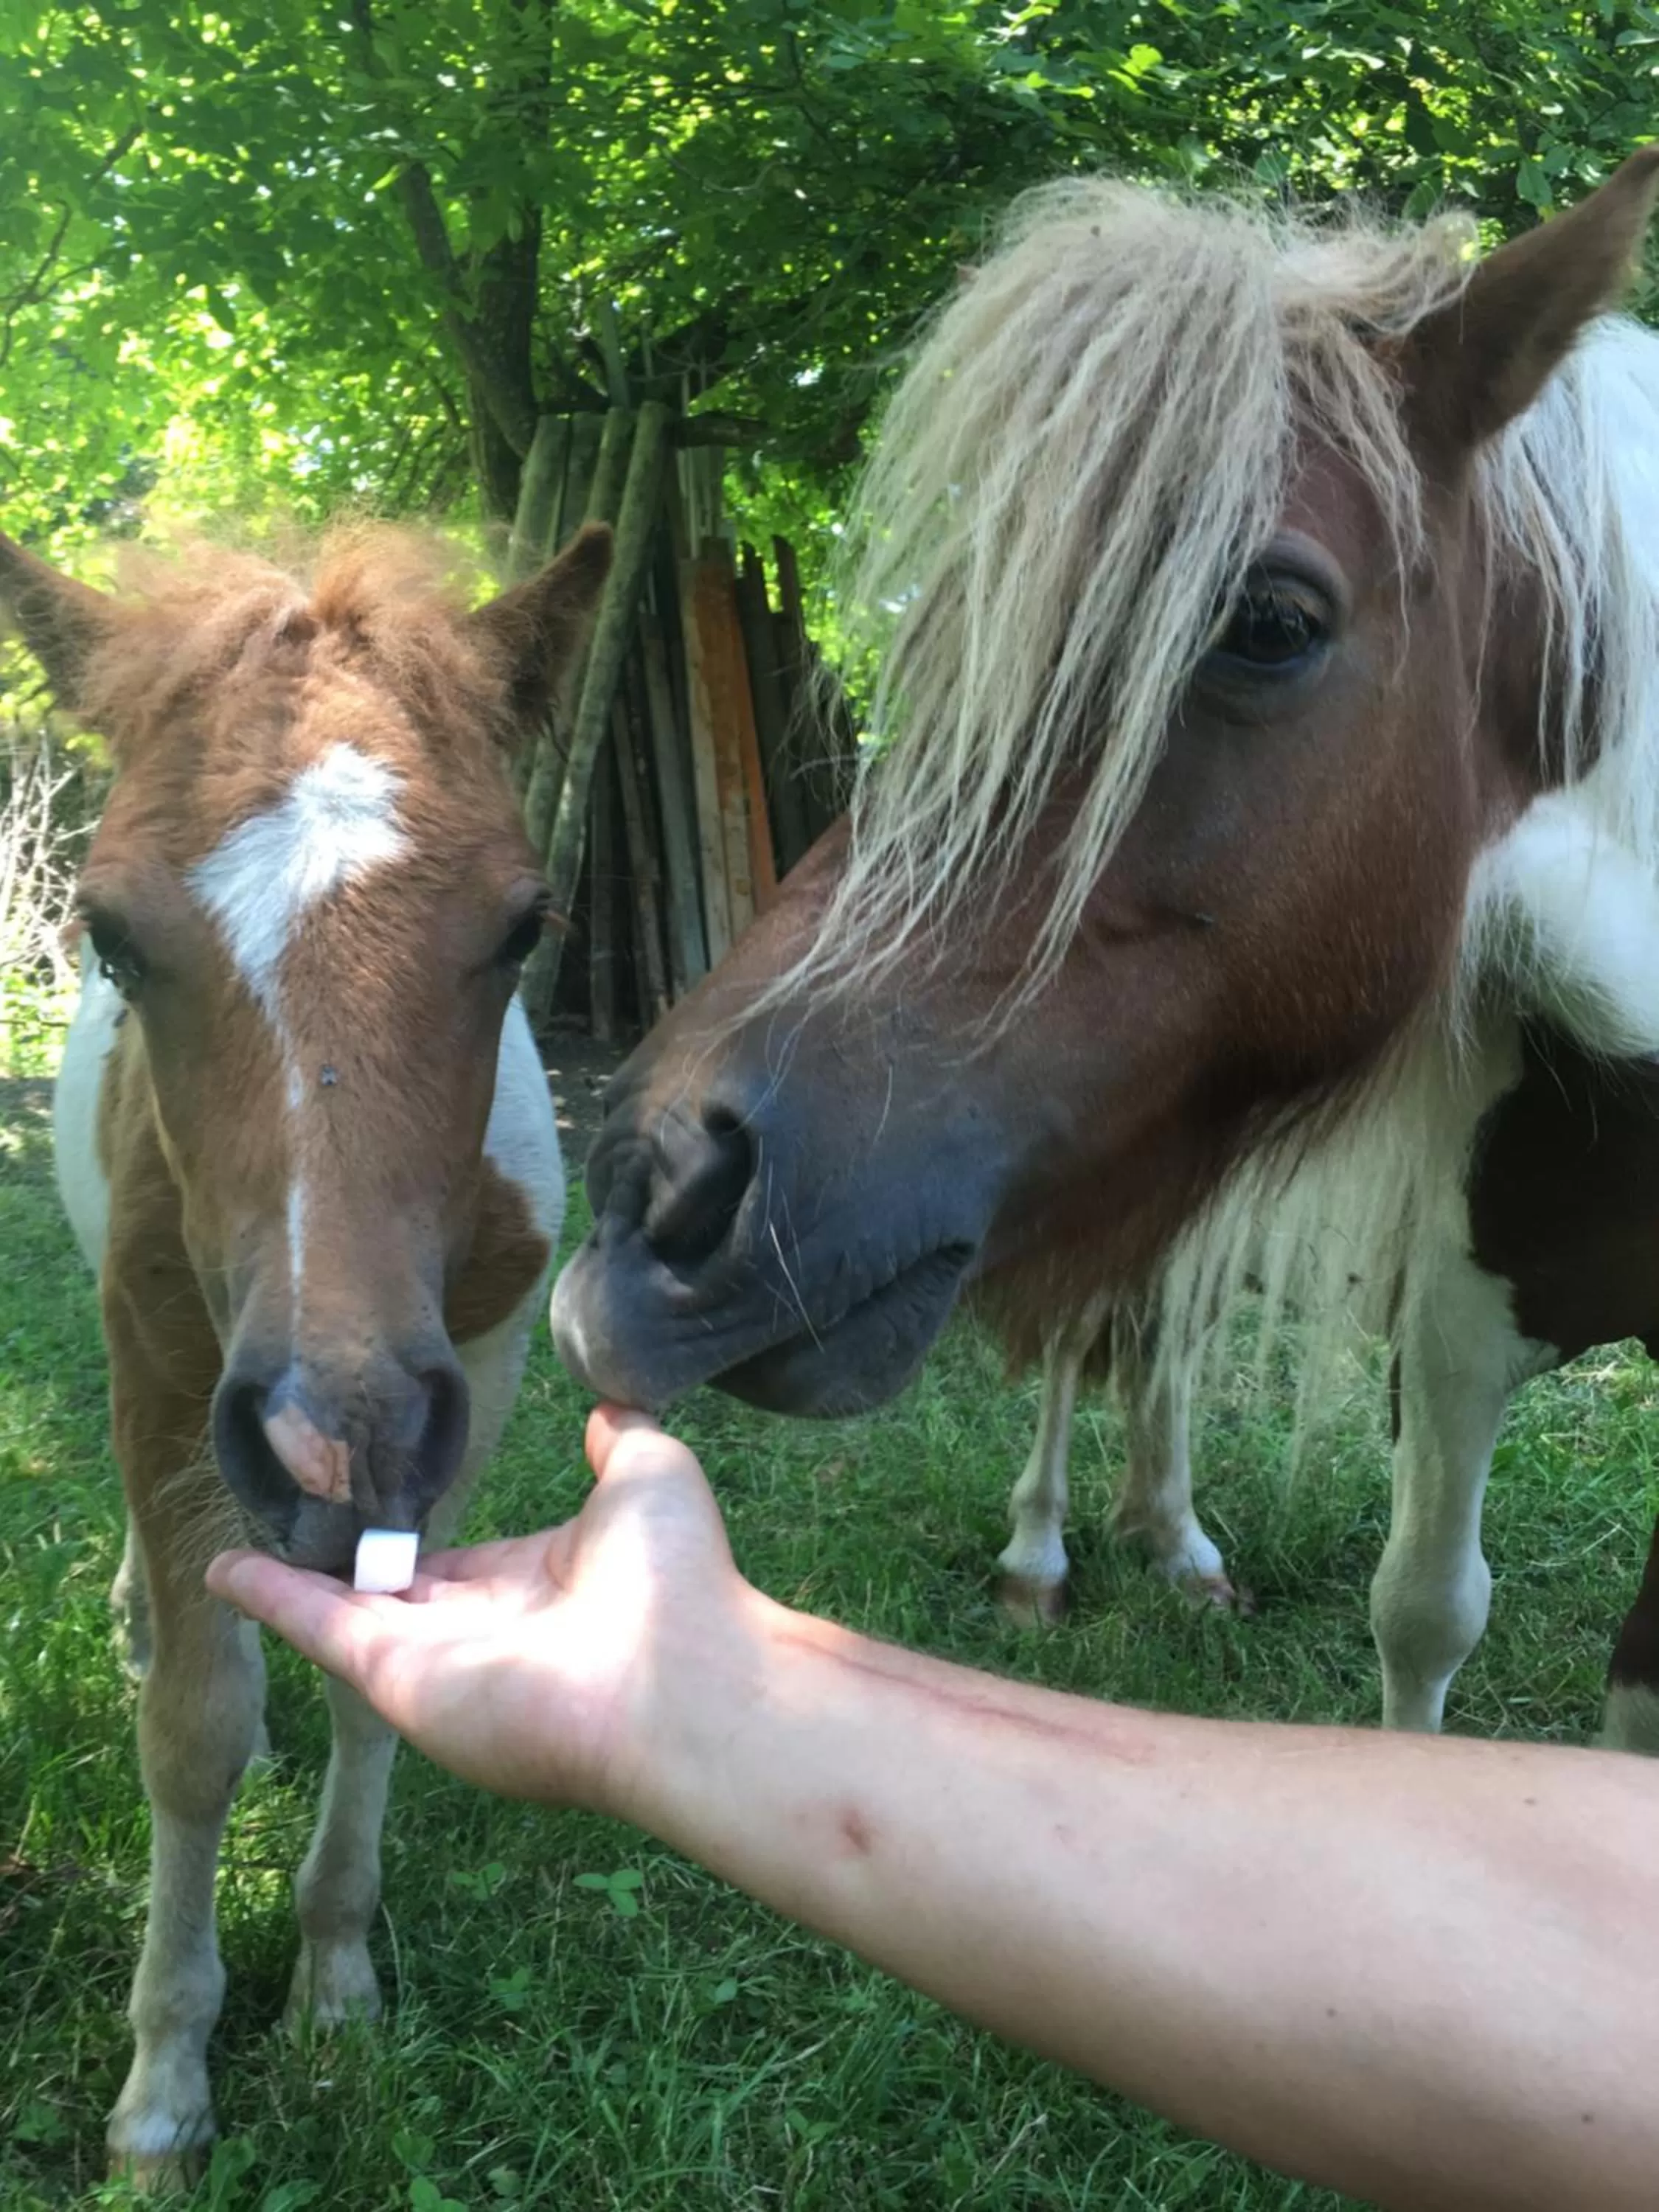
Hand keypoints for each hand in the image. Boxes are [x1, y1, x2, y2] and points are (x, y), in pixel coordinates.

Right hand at [205, 1406, 755, 1818]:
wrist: (682, 1679)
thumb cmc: (680, 1580)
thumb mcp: (652, 1476)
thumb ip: (621, 1439)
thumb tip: (606, 1410)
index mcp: (539, 1582)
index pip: (462, 1561)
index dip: (419, 1531)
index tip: (376, 1500)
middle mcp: (482, 1629)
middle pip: (395, 1594)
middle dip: (348, 1564)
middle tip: (292, 1523)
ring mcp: (437, 1660)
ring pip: (346, 1612)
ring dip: (290, 1583)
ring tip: (232, 1555)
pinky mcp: (399, 1680)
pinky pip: (322, 1631)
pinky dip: (271, 1600)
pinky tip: (226, 1572)